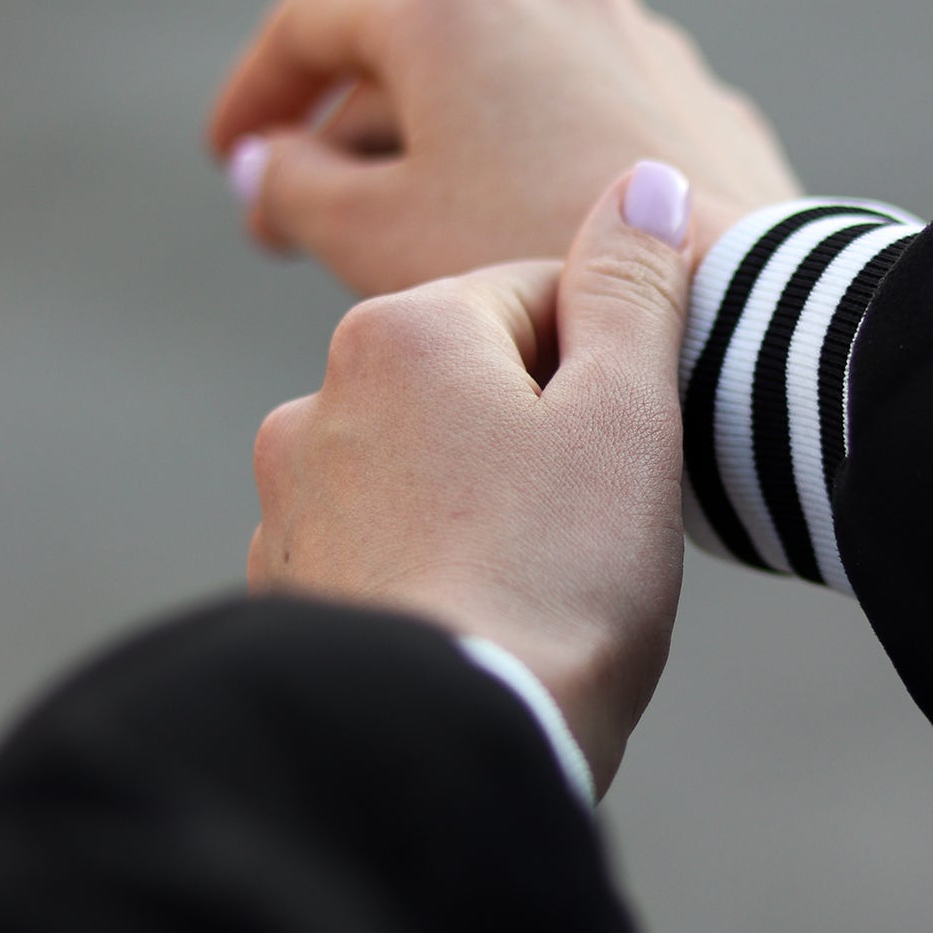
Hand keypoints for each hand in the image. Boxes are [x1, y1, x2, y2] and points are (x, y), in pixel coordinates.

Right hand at [208, 0, 801, 294]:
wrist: (731, 311)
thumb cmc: (536, 268)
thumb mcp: (376, 238)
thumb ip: (295, 189)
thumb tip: (266, 165)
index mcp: (452, 4)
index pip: (315, 20)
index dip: (257, 91)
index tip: (232, 158)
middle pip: (417, 53)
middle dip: (356, 135)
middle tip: (311, 221)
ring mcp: (637, 42)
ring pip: (510, 90)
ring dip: (451, 151)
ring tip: (424, 242)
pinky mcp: (698, 103)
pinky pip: (589, 123)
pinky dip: (539, 165)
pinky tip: (530, 242)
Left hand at [247, 162, 694, 795]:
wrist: (444, 750)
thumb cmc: (556, 584)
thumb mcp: (626, 420)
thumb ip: (634, 289)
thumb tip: (647, 182)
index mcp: (404, 334)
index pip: (540, 297)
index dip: (615, 366)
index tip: (643, 449)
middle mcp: (319, 404)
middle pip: (475, 382)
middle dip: (542, 435)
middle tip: (599, 530)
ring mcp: (290, 506)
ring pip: (423, 468)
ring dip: (481, 503)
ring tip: (538, 591)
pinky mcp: (285, 597)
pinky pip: (379, 552)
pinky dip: (429, 572)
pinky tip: (479, 627)